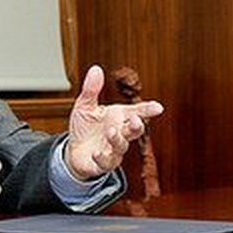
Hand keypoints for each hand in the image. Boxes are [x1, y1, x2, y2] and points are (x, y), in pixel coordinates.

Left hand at [63, 65, 163, 180]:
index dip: (148, 110)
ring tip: (111, 131)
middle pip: (134, 130)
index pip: (137, 112)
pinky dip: (102, 158)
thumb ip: (91, 90)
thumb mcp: (85, 106)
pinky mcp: (102, 164)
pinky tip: (96, 153)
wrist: (74, 151)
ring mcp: (113, 150)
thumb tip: (95, 69)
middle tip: (134, 120)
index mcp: (119, 117)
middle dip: (136, 125)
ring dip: (117, 139)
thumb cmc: (85, 128)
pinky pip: (106, 162)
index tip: (158, 107)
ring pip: (121, 146)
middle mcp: (120, 133)